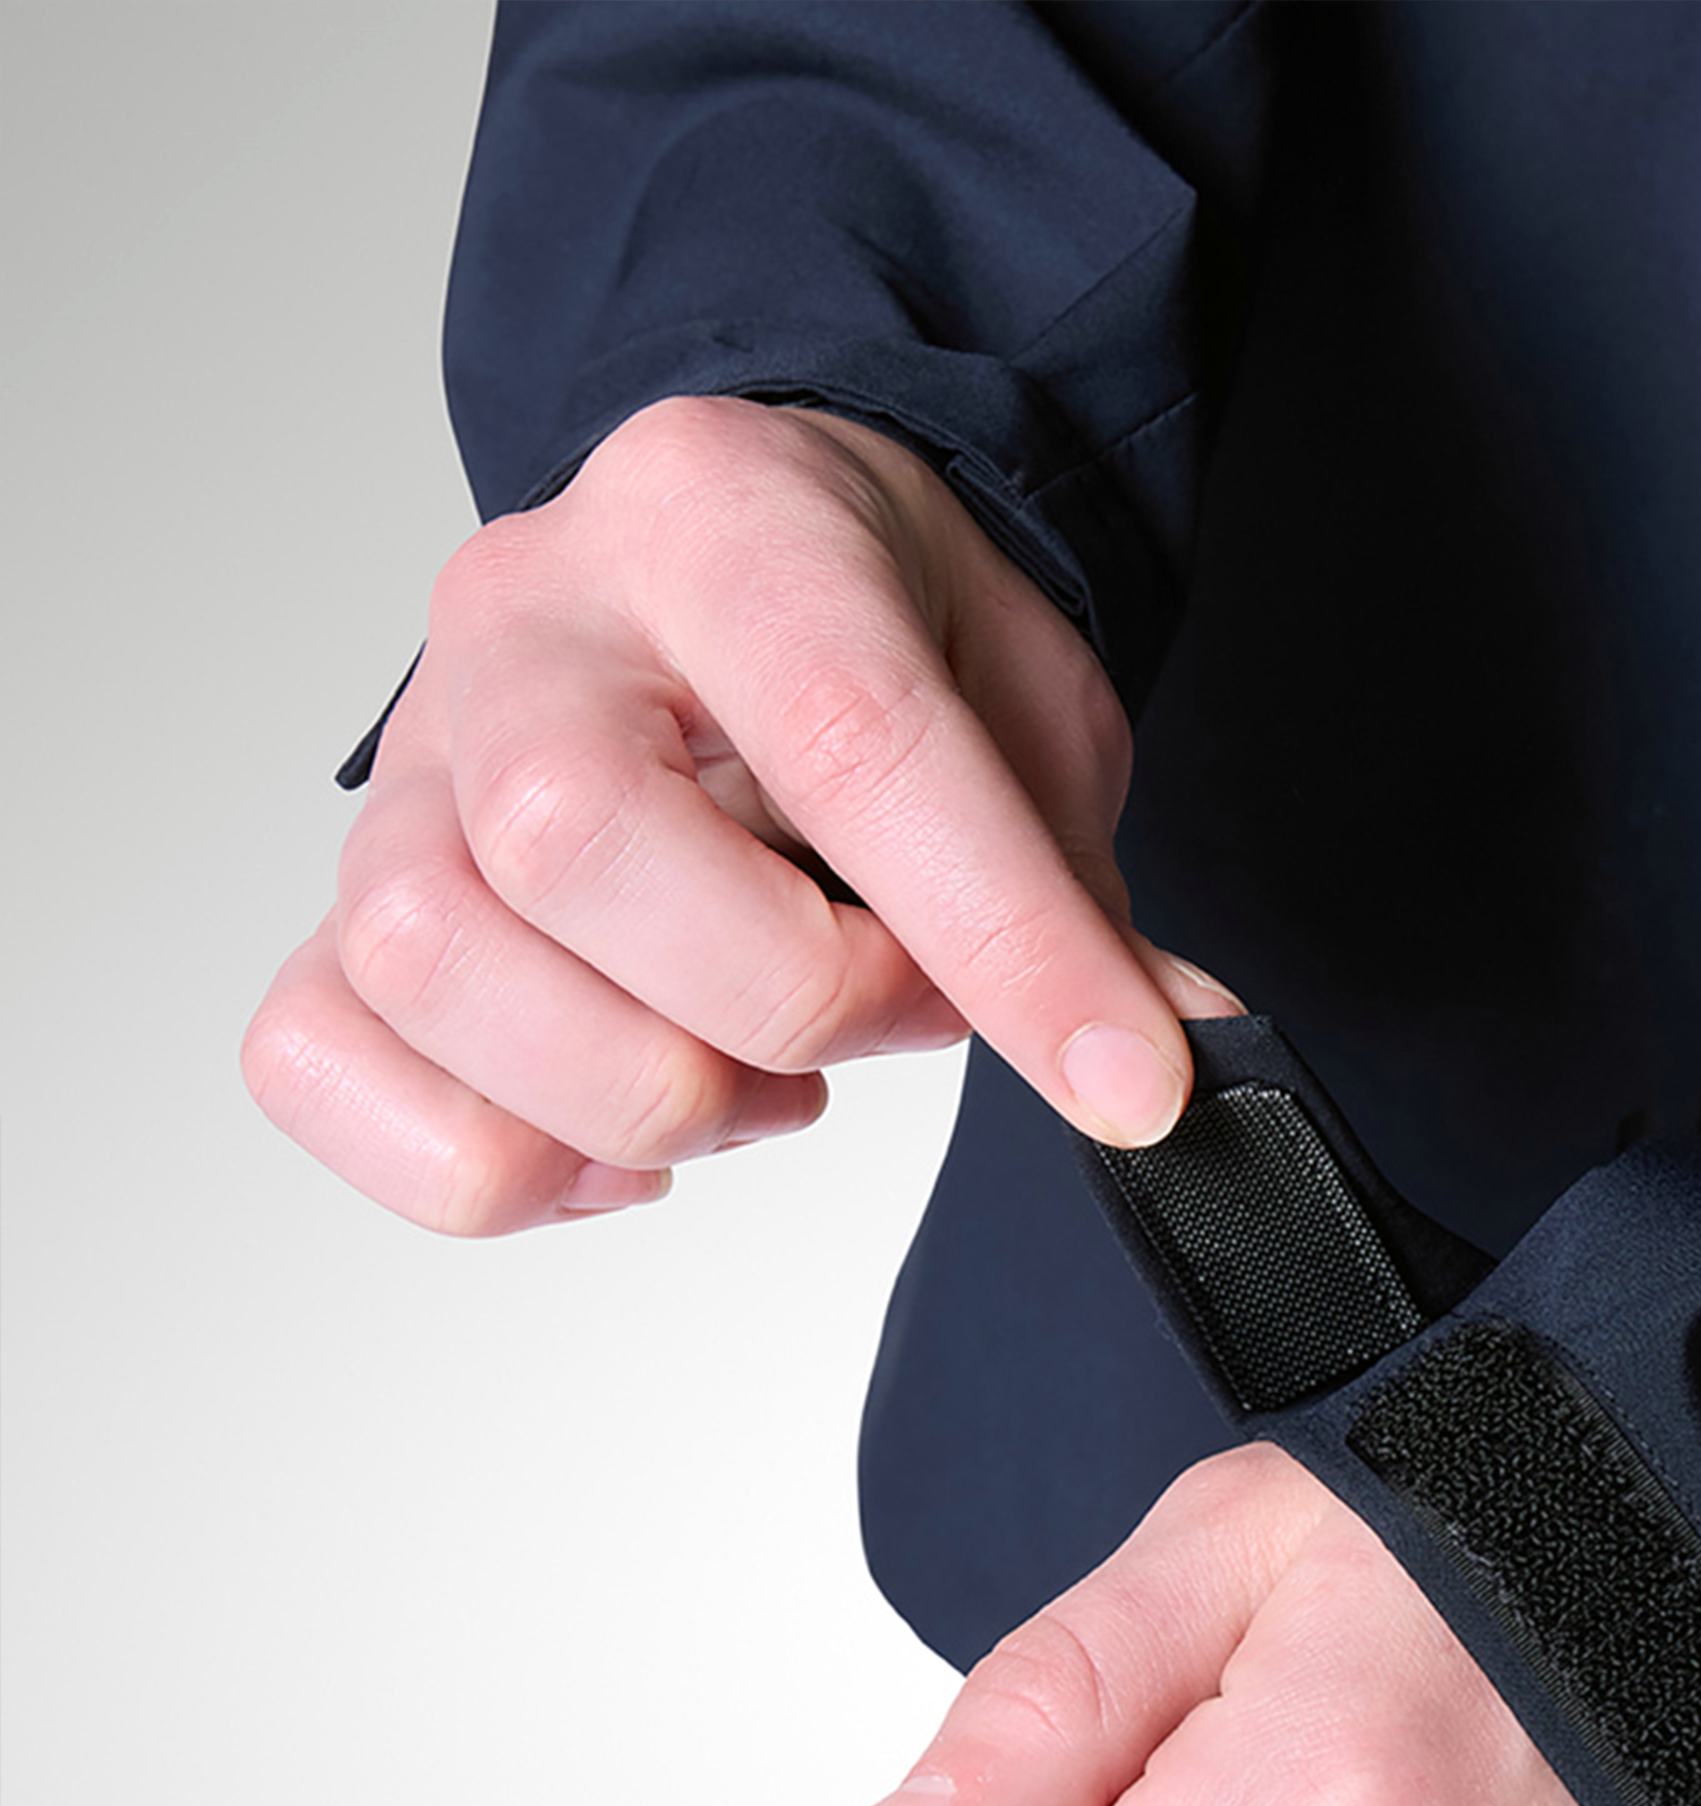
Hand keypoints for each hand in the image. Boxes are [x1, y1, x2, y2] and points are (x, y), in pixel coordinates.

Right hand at [244, 396, 1232, 1232]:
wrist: (747, 570)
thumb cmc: (882, 629)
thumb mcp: (1028, 715)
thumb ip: (1075, 888)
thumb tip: (1147, 1065)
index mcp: (725, 520)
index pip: (848, 737)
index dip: (998, 939)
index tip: (1123, 1078)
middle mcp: (529, 618)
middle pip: (573, 848)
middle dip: (783, 1002)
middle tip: (889, 1008)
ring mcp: (413, 761)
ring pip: (427, 960)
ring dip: (638, 1086)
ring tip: (762, 1076)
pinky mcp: (355, 892)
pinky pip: (315, 1051)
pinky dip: (482, 1153)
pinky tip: (616, 1134)